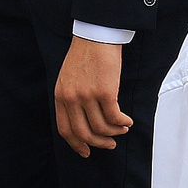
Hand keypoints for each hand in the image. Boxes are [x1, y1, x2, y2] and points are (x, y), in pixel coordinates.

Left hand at [54, 36, 131, 156]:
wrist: (95, 36)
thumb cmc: (85, 55)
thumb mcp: (68, 78)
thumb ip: (70, 99)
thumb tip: (82, 121)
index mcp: (60, 96)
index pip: (65, 129)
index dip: (76, 144)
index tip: (86, 151)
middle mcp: (71, 98)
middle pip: (83, 133)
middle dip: (98, 143)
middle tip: (109, 145)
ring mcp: (87, 95)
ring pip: (101, 127)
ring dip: (114, 132)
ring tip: (122, 129)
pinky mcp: (105, 91)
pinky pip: (114, 117)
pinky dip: (122, 122)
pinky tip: (127, 121)